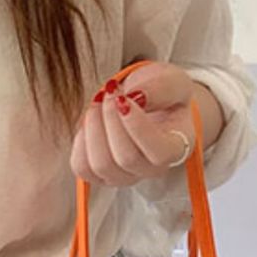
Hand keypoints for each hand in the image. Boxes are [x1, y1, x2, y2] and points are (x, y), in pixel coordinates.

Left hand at [69, 61, 198, 187]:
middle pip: (125, 158)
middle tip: (110, 91)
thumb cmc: (162, 94)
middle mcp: (151, 169)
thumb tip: (136, 97)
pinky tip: (92, 119)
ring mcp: (124, 176)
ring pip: (101, 165)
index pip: (159, 153)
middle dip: (111, 119)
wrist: (144, 102)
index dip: (137, 127)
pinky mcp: (99, 175)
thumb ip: (162, 87)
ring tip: (98, 101)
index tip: (123, 98)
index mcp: (176, 148)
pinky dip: (81, 140)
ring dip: (93, 127)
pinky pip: (82, 167)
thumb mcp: (172, 80)